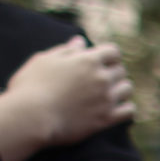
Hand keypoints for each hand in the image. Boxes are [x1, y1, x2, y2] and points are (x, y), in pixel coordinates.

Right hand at [0, 37, 135, 160]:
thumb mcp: (43, 61)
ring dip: (120, 89)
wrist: (30, 117)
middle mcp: (101, 78)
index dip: (108, 56)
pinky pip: (129, 110)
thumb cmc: (30, 86)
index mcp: (87, 60)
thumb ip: (65, 50)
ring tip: (108, 93)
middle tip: (100, 80)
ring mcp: (106, 99)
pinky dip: (125, 108)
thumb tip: (81, 42)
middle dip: (112, 72)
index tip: (101, 62)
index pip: (113, 51)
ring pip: (127, 89)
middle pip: (121, 70)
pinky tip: (116, 109)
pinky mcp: (106, 119)